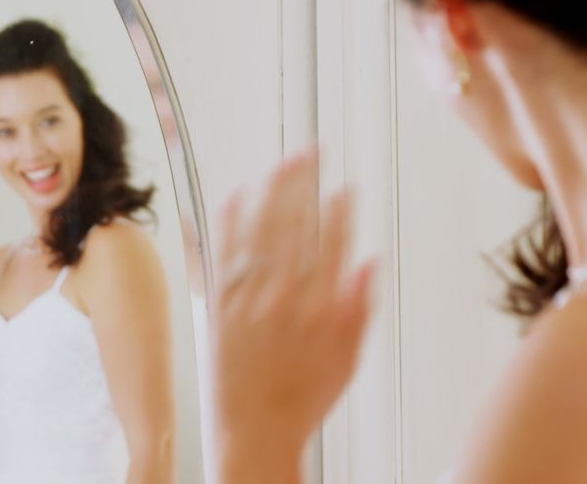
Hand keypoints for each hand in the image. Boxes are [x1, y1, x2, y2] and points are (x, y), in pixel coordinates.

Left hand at [212, 150, 376, 475]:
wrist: (253, 432)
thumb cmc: (301, 401)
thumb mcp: (347, 361)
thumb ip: (357, 308)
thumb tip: (367, 263)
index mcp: (319, 309)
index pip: (332, 244)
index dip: (340, 211)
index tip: (345, 188)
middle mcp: (283, 297)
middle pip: (295, 226)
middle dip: (305, 184)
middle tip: (312, 154)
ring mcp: (248, 298)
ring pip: (261, 231)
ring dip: (271, 192)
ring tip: (283, 163)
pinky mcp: (220, 304)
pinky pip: (224, 252)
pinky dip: (230, 221)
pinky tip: (238, 194)